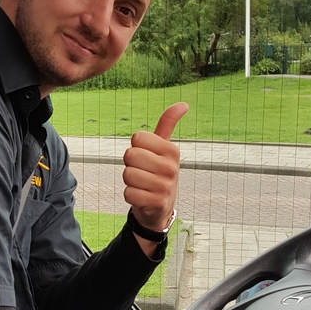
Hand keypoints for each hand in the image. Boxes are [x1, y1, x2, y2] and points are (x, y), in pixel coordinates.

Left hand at [123, 103, 188, 239]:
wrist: (162, 206)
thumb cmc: (158, 171)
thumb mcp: (164, 148)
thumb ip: (168, 124)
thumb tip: (183, 104)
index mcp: (172, 151)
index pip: (137, 138)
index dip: (136, 147)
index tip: (146, 157)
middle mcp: (171, 168)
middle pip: (130, 155)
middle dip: (131, 164)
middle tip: (143, 172)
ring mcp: (165, 186)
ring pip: (127, 174)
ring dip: (130, 181)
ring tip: (142, 184)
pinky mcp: (156, 203)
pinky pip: (128, 193)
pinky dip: (130, 195)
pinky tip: (142, 197)